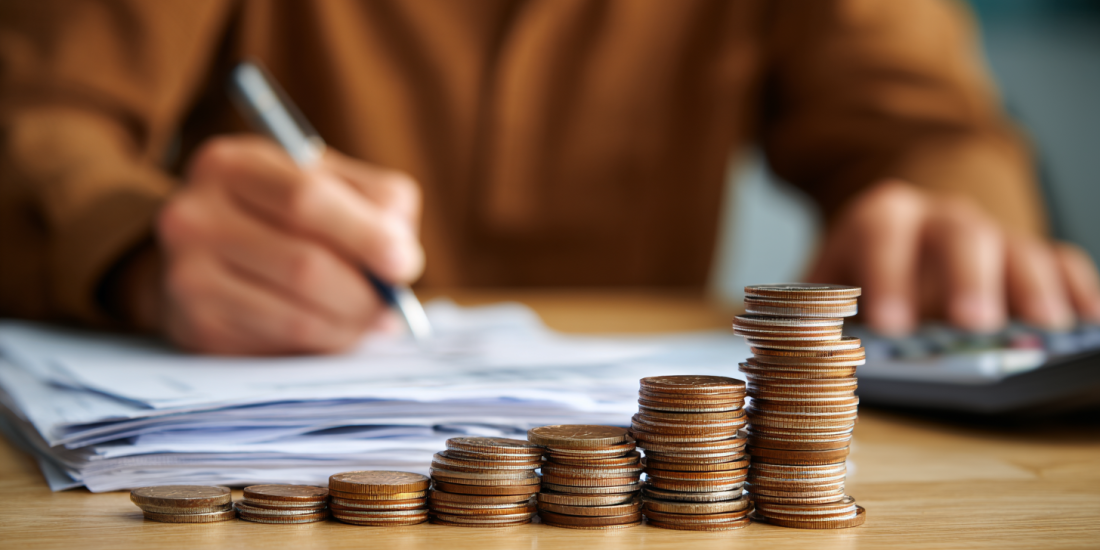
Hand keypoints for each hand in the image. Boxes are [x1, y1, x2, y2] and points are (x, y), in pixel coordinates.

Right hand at [148, 136, 422, 353]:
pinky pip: (280, 344)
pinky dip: (323, 344)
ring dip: (350, 326)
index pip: (306, 197)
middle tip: (393, 306)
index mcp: (231, 165)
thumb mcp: (322, 180)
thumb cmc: (280, 213)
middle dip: (364, 293)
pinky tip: (336, 332)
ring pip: (296, 315)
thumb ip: (374, 199)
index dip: (366, 234)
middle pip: (304, 264)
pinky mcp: (197, 328)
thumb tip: (401, 250)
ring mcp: (188, 276)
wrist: (202, 254)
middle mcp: (195, 216)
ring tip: (373, 321)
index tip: (405, 263)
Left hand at [807, 180, 1099, 334]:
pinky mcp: (1028, 254)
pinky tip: (1087, 320)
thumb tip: (812, 355)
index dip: (885, 273)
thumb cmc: (859, 278)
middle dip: (965, 276)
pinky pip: (1060, 261)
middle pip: (960, 234)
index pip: (882, 233)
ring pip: (1017, 247)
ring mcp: (990, 233)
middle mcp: (941, 216)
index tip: (889, 323)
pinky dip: (1076, 288)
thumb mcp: (829, 288)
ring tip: (1046, 325)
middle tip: (972, 321)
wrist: (897, 241)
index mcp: (882, 216)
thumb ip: (823, 313)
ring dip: (1030, 285)